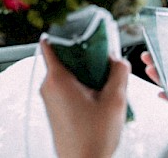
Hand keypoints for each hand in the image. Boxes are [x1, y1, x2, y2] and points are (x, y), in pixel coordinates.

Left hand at [39, 38, 128, 157]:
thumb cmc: (93, 138)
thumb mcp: (115, 101)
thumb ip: (119, 73)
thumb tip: (118, 59)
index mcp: (57, 79)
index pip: (50, 44)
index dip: (63, 33)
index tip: (78, 28)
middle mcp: (48, 86)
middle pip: (63, 58)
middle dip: (84, 56)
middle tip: (103, 61)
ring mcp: (49, 98)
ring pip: (66, 74)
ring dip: (84, 73)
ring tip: (104, 84)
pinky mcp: (54, 108)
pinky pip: (65, 88)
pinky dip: (80, 86)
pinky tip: (98, 97)